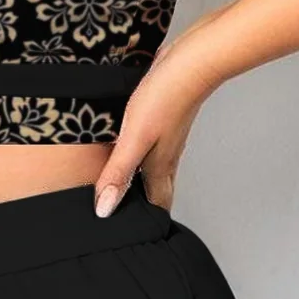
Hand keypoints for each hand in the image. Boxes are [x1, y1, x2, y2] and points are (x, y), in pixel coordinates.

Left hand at [94, 24, 222, 216]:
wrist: (193, 60)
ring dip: (141, 180)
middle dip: (143, 207)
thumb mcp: (134, 138)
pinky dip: (140, 155)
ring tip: (122, 189)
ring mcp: (166, 136)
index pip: (156, 206)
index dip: (145, 223)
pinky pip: (151, 145)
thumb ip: (119, 173)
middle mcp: (165, 155)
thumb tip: (104, 210)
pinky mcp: (163, 117)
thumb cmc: (165, 97)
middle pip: (156, 189)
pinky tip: (127, 147)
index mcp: (159, 166)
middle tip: (124, 219)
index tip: (131, 239)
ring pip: (154, 167)